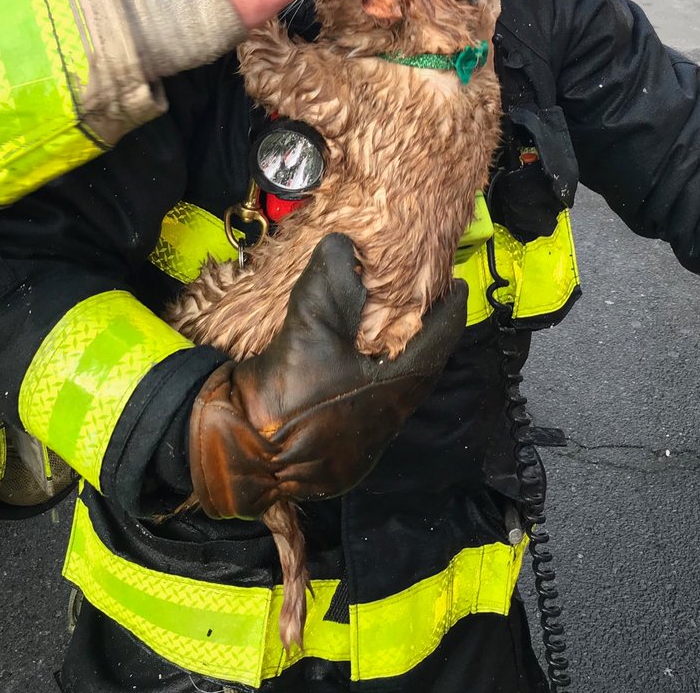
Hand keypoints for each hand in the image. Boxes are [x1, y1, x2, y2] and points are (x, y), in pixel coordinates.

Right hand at [188, 235, 468, 519]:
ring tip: (387, 327)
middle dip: (422, 335)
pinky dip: (370, 381)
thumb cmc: (285, 393)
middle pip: (418, 369)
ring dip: (394, 360)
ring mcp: (364, 444)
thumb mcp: (309, 327)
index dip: (448, 312)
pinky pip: (369, 410)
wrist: (242, 452)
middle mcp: (387, 421)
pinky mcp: (341, 455)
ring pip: (394, 392)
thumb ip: (328, 282)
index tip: (457, 287)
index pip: (436, 345)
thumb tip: (340, 243)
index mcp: (393, 392)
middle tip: (422, 301)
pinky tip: (351, 365)